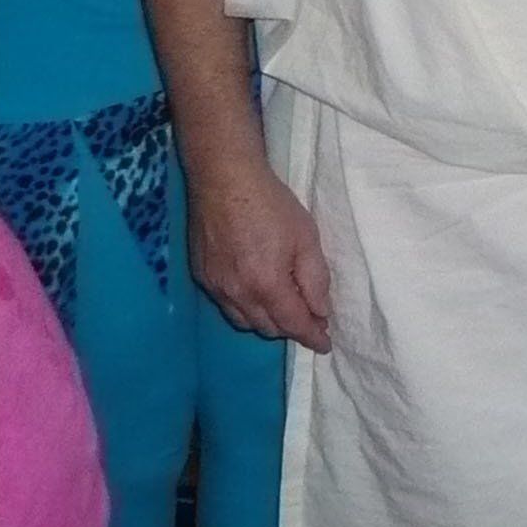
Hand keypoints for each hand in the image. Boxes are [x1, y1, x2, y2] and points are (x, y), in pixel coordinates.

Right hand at [188, 156, 332, 350]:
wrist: (224, 182)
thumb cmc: (272, 206)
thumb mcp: (307, 238)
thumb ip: (315, 280)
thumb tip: (321, 312)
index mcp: (266, 285)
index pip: (292, 324)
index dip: (311, 336)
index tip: (325, 344)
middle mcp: (236, 294)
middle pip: (267, 328)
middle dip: (291, 329)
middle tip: (311, 321)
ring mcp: (215, 288)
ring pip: (245, 321)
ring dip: (268, 322)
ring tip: (287, 311)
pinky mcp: (202, 277)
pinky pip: (227, 306)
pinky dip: (246, 309)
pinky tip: (258, 295)